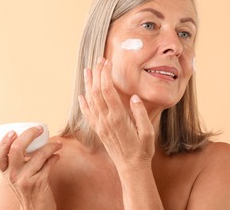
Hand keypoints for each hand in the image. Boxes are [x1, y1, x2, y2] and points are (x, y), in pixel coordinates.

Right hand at [0, 127, 61, 209]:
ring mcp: (25, 179)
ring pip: (39, 155)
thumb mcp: (17, 177)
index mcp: (5, 172)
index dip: (3, 142)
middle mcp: (12, 175)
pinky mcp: (38, 183)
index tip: (13, 131)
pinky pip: (49, 163)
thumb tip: (30, 139)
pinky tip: (57, 156)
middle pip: (16, 149)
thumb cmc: (28, 189)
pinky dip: (55, 157)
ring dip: (51, 146)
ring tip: (58, 144)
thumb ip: (19, 162)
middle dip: (29, 134)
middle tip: (39, 129)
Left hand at [78, 57, 154, 171]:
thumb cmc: (142, 150)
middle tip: (99, 61)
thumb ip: (140, 114)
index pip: (108, 90)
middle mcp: (106, 120)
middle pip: (97, 92)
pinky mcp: (98, 130)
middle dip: (97, 74)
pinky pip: (88, 114)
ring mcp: (100, 125)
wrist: (131, 168)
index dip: (105, 74)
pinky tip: (82, 95)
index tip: (107, 63)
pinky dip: (83, 103)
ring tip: (88, 71)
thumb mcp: (148, 132)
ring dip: (88, 84)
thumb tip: (134, 97)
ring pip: (90, 100)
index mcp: (118, 118)